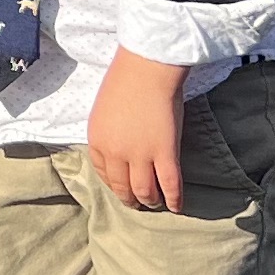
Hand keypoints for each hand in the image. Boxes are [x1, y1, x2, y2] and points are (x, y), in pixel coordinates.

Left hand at [86, 49, 189, 212]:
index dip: (115, 185)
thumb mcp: (104, 110)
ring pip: (145, 191)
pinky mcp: (165, 153)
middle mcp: (116, 153)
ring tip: (156, 204)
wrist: (145, 68)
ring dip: (150, 201)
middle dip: (131, 199)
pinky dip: (174, 199)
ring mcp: (141, 155)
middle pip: (122, 187)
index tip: (122, 189)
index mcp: (98, 141)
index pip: (104, 173)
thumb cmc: (125, 80)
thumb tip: (118, 146)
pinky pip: (170, 184)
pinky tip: (176, 206)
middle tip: (138, 203)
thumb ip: (108, 132)